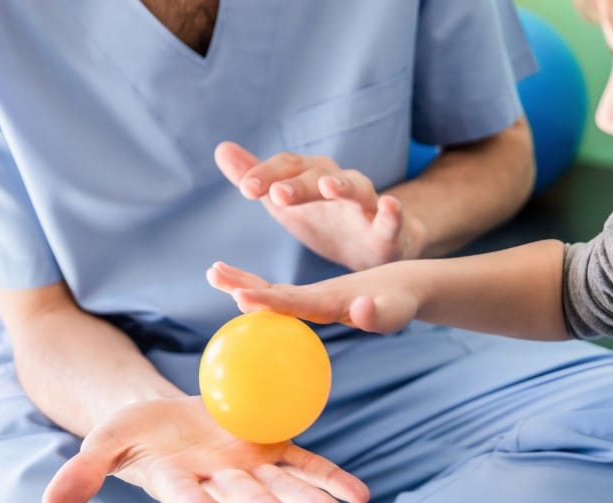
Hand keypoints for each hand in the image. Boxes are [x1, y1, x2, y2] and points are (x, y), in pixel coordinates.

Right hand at [42, 396, 369, 502]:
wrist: (170, 421)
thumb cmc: (135, 433)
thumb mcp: (104, 442)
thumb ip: (83, 472)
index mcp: (178, 480)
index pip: (181, 493)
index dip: (190, 501)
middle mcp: (218, 481)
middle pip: (240, 495)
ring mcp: (249, 467)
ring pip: (279, 483)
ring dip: (305, 499)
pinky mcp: (273, 449)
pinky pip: (306, 464)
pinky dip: (331, 479)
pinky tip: (358, 495)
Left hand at [206, 261, 419, 334]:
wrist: (403, 296)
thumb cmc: (401, 302)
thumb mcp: (395, 308)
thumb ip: (379, 312)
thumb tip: (361, 310)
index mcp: (331, 307)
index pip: (294, 305)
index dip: (268, 301)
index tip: (240, 296)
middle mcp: (315, 305)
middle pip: (274, 299)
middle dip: (244, 288)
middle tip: (214, 274)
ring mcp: (312, 301)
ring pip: (272, 292)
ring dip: (243, 283)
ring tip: (214, 271)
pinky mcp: (314, 293)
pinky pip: (279, 289)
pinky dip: (257, 283)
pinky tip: (236, 281)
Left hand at [214, 141, 424, 270]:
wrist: (374, 244)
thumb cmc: (325, 219)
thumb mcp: (285, 200)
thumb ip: (254, 176)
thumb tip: (221, 149)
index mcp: (310, 176)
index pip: (286, 167)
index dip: (266, 175)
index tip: (245, 190)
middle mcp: (338, 182)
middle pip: (316, 175)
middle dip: (298, 184)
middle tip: (278, 195)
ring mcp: (365, 203)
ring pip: (355, 188)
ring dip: (343, 185)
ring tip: (330, 187)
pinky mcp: (388, 227)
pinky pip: (392, 217)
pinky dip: (391, 211)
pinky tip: (390, 206)